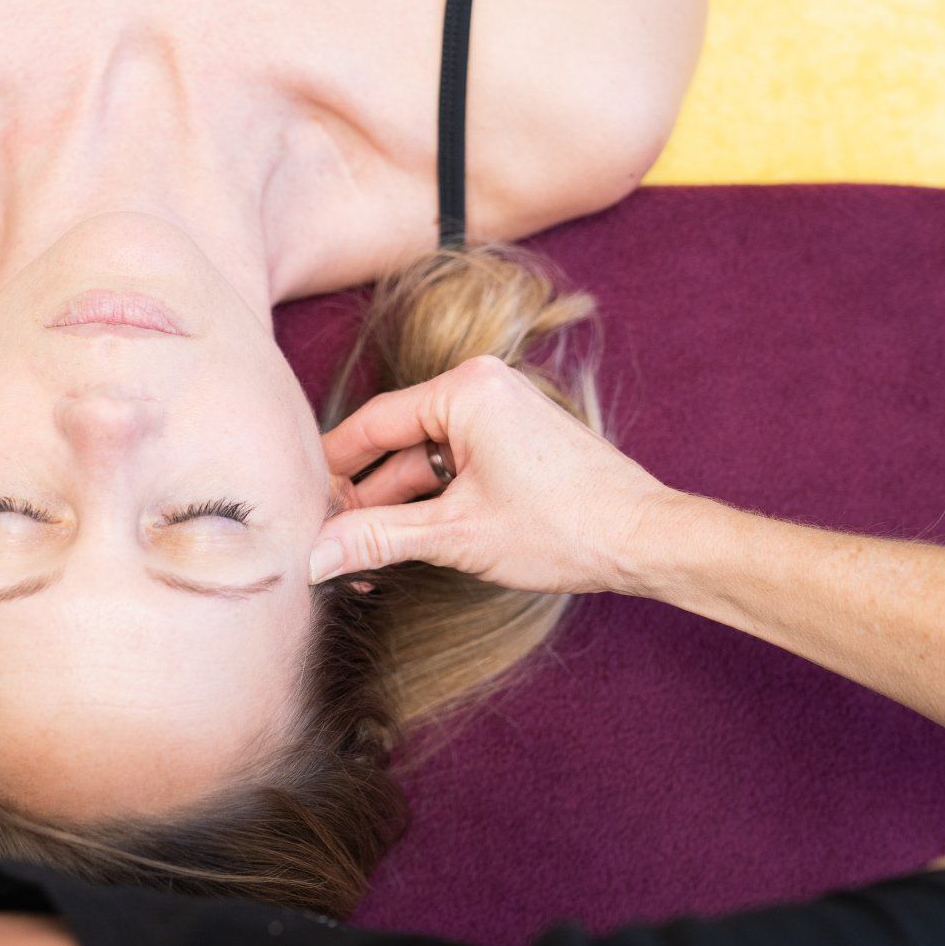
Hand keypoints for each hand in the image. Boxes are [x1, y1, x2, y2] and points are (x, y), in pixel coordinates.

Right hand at [311, 354, 679, 594]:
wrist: (646, 540)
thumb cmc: (564, 526)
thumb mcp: (455, 535)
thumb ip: (376, 538)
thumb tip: (313, 555)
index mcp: (465, 389)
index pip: (372, 423)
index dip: (331, 467)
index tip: (298, 501)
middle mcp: (482, 388)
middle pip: (397, 443)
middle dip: (365, 497)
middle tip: (329, 542)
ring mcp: (502, 414)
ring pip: (425, 461)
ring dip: (397, 507)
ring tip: (364, 557)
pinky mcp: (516, 443)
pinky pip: (455, 466)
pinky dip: (431, 503)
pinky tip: (406, 543)